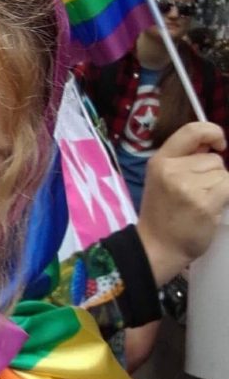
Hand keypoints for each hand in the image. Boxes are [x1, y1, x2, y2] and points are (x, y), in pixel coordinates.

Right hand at [136, 122, 228, 286]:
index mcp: (160, 161)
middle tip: (198, 194)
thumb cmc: (163, 214)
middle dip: (214, 174)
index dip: (212, 131)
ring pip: (223, 174)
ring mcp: (188, 187)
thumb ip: (185, 159)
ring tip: (203, 204)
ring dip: (221, 188)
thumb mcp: (163, 179)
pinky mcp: (204, 203)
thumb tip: (213, 145)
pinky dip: (226, 196)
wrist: (157, 248)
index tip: (220, 144)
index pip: (192, 130)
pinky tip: (213, 209)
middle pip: (214, 159)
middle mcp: (171, 170)